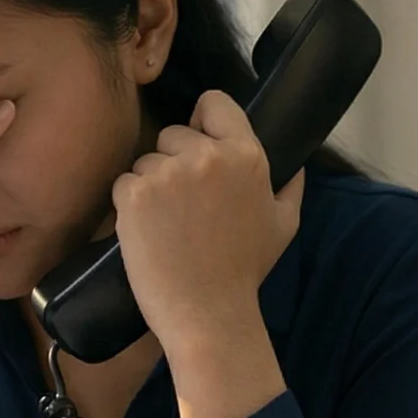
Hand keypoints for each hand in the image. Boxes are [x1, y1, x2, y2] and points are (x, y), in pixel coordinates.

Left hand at [112, 91, 302, 417]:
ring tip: (168, 227)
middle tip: (184, 207)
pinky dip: (129, 208)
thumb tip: (293, 164)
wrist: (208, 314)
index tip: (198, 142)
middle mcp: (207, 156)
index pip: (213, 102)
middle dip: (173, 162)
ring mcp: (167, 173)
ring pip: (145, 161)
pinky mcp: (134, 195)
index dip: (202, 121)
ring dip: (150, 187)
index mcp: (247, 155)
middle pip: (173, 134)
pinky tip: (149, 235)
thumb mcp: (284, 225)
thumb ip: (288, 187)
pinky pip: (124, 183)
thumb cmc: (244, 272)